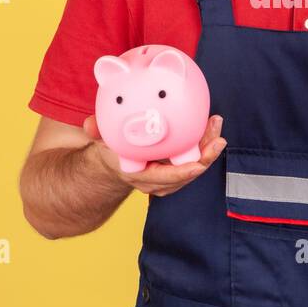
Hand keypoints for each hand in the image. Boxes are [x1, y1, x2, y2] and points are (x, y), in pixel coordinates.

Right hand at [84, 113, 226, 196]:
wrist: (113, 164)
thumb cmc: (110, 150)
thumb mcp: (100, 142)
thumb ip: (95, 132)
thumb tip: (88, 125)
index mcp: (139, 175)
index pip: (165, 178)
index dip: (183, 172)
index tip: (198, 163)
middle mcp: (156, 181)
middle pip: (187, 173)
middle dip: (206, 157)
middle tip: (218, 138)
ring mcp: (168, 178)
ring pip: (194, 167)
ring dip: (208, 148)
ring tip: (216, 125)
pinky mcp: (175, 170)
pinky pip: (193, 160)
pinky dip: (204, 145)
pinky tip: (211, 126)